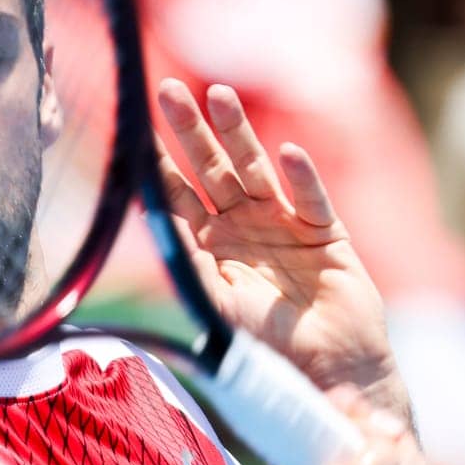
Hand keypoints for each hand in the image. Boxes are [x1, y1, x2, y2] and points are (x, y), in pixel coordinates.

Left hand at [157, 79, 401, 408]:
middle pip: (213, 170)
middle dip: (192, 132)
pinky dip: (302, 178)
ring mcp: (284, 224)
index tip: (137, 132)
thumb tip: (152, 227)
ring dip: (240, 134)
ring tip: (220, 97)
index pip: (180, 198)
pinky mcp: (325, 232)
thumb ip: (188, 267)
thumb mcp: (216, 307)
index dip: (160, 166)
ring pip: (257, 170)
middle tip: (169, 93)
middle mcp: (245, 227)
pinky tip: (288, 154)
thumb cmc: (267, 347)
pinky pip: (311, 200)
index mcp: (212, 246)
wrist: (326, 371)